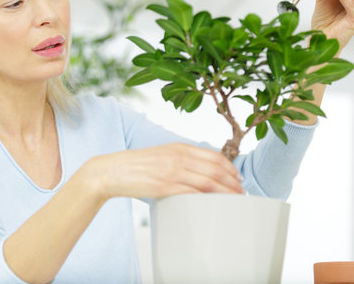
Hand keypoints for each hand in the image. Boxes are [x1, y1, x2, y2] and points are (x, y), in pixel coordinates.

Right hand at [82, 143, 243, 199]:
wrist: (112, 171)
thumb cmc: (136, 166)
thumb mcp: (161, 155)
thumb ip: (180, 159)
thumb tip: (200, 171)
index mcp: (179, 148)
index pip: (214, 156)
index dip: (230, 168)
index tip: (238, 179)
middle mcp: (178, 157)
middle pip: (216, 169)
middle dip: (233, 183)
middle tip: (241, 193)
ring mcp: (172, 171)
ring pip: (208, 181)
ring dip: (225, 192)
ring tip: (234, 201)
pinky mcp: (164, 186)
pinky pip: (192, 192)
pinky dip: (207, 198)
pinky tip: (214, 204)